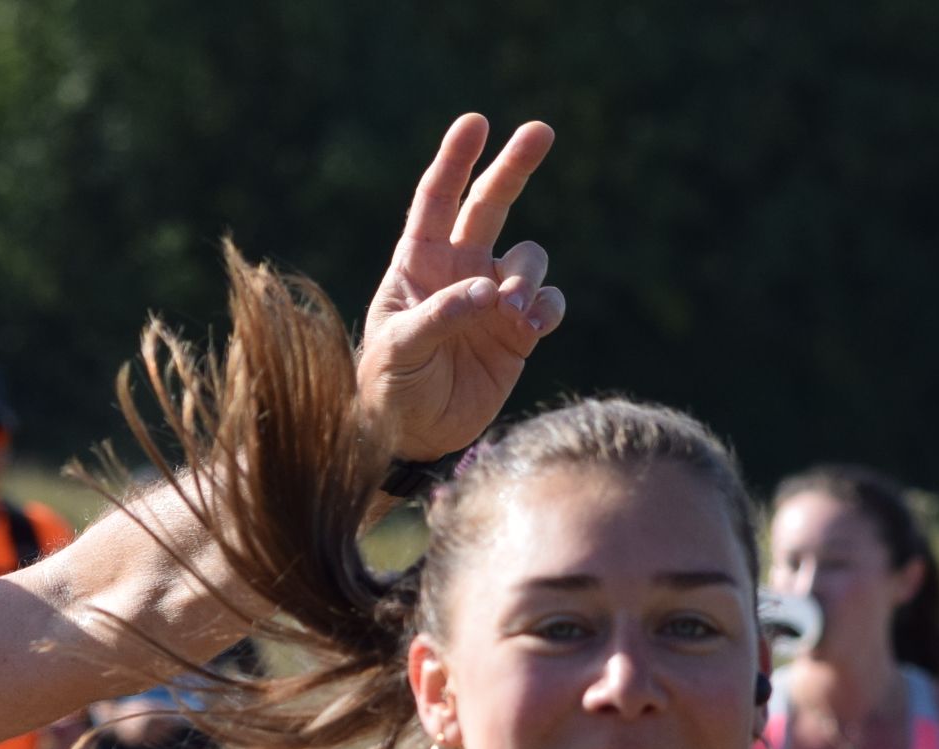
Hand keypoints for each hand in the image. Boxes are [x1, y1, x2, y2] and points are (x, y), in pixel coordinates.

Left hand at [358, 114, 565, 462]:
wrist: (412, 437)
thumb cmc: (388, 389)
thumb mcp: (397, 350)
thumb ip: (437, 316)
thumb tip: (485, 289)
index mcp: (418, 264)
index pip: (436, 201)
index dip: (454, 161)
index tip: (474, 123)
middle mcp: (459, 271)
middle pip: (491, 205)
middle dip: (514, 166)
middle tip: (540, 130)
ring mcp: (493, 298)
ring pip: (528, 258)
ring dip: (527, 275)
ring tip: (512, 309)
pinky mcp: (519, 331)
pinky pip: (550, 301)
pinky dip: (548, 306)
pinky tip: (532, 325)